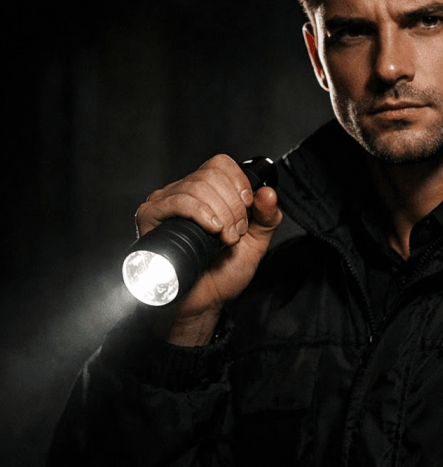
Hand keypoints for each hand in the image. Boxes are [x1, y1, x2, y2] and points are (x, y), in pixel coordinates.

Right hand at [135, 154, 281, 344]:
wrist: (203, 302)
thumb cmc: (223, 274)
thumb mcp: (256, 242)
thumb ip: (268, 217)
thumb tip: (268, 193)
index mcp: (207, 192)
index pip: (221, 164)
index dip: (239, 185)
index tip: (247, 211)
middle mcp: (184, 193)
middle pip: (212, 174)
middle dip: (233, 207)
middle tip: (235, 233)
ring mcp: (165, 203)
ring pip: (197, 186)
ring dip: (220, 214)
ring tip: (223, 239)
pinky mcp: (151, 216)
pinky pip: (178, 201)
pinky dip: (201, 214)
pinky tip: (212, 231)